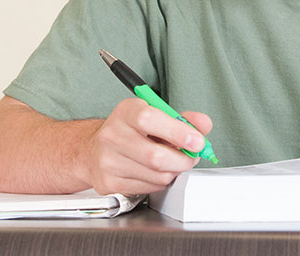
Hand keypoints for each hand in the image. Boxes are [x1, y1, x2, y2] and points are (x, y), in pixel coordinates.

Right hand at [83, 98, 212, 194]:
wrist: (95, 149)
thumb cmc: (132, 130)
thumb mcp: (156, 115)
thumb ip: (183, 119)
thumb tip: (204, 124)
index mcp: (125, 112)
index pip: (149, 119)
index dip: (178, 131)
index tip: (197, 140)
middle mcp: (112, 135)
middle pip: (155, 155)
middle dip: (183, 159)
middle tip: (192, 156)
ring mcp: (108, 161)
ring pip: (156, 175)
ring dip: (174, 171)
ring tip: (174, 162)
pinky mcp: (108, 183)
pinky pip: (148, 187)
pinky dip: (161, 181)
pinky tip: (157, 171)